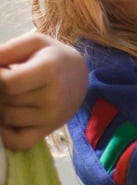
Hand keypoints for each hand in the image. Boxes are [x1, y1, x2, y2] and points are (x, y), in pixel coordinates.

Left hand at [0, 32, 87, 150]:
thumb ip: (8, 50)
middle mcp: (52, 97)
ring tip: (13, 95)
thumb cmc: (53, 57)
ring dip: (1, 107)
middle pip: (5, 100)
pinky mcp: (47, 131)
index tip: (3, 70)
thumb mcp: (34, 43)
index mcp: (50, 71)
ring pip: (6, 118)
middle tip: (9, 81)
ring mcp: (51, 118)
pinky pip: (17, 142)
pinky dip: (5, 134)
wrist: (81, 76)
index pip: (7, 83)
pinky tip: (7, 119)